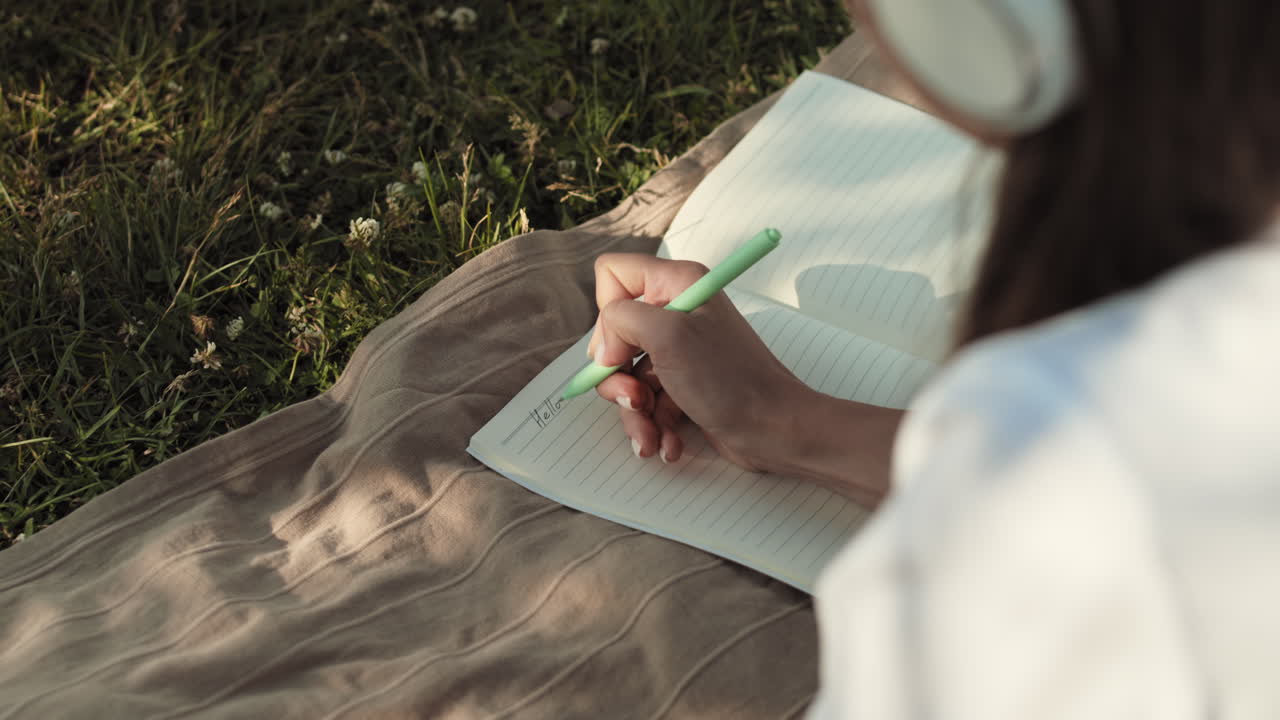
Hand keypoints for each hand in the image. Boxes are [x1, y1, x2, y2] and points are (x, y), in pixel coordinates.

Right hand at [587, 253, 807, 470]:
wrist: (775, 430)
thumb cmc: (730, 380)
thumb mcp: (669, 335)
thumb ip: (621, 319)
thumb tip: (604, 345)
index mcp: (677, 283)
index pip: (613, 276)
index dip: (608, 315)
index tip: (623, 350)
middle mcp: (677, 311)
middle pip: (615, 334)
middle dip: (617, 376)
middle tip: (636, 399)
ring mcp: (680, 350)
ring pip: (627, 376)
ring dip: (634, 413)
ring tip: (652, 437)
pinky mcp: (684, 384)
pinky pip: (647, 401)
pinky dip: (653, 425)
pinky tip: (668, 443)